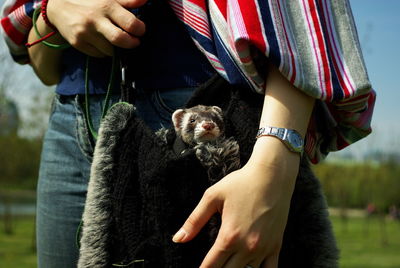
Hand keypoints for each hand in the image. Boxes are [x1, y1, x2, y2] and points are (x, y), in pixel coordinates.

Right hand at [47, 0, 146, 56]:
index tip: (140, 30)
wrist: (57, 6)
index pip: (131, 24)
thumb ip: (127, 1)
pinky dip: (105, 51)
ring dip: (117, 48)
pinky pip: (99, 55)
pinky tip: (103, 42)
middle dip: (132, 43)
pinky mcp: (78, 43)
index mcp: (106, 6)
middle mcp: (95, 20)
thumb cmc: (88, 1)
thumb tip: (145, 1)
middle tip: (134, 41)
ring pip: (111, 51)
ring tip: (116, 40)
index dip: (140, 30)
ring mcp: (85, 33)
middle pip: (121, 40)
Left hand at [173, 137, 299, 267]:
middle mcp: (247, 247)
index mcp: (229, 236)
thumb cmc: (241, 183)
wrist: (272, 175)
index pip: (211, 266)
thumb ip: (194, 220)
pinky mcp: (276, 245)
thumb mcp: (213, 197)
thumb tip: (177, 239)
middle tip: (212, 265)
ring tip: (228, 264)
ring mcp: (264, 248)